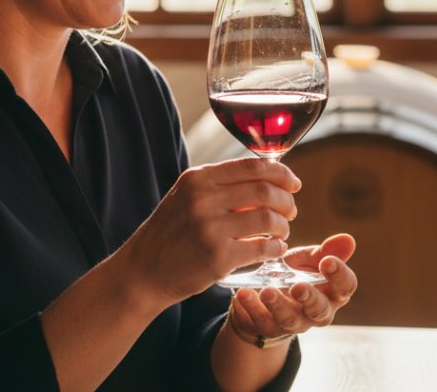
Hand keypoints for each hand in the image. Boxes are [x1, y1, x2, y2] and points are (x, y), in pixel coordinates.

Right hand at [118, 157, 301, 305]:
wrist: (143, 271)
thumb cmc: (171, 233)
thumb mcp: (187, 198)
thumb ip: (220, 186)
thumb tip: (268, 178)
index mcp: (198, 179)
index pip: (252, 166)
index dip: (281, 173)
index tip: (292, 183)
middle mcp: (203, 199)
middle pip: (266, 191)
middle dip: (287, 201)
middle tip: (290, 211)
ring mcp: (210, 228)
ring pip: (269, 219)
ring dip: (283, 226)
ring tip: (281, 232)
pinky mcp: (218, 257)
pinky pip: (262, 248)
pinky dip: (276, 248)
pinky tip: (274, 249)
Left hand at [227, 234, 356, 340]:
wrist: (265, 297)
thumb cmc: (293, 274)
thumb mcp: (307, 261)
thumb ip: (324, 252)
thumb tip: (348, 239)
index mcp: (332, 292)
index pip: (345, 287)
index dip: (339, 276)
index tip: (327, 261)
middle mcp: (317, 312)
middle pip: (320, 310)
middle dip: (309, 298)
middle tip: (297, 286)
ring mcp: (293, 323)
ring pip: (289, 320)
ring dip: (278, 305)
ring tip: (266, 291)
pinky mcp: (268, 328)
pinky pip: (260, 320)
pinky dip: (252, 307)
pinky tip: (243, 293)